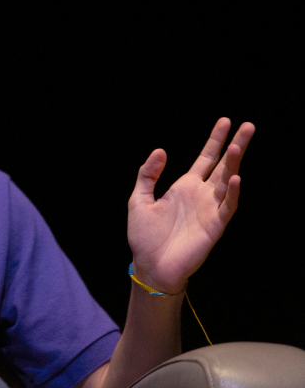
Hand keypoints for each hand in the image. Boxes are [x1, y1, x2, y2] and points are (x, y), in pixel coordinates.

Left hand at [127, 118, 254, 292]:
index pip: (205, 158)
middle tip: (248, 125)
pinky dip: (231, 193)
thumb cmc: (144, 236)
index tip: (226, 121)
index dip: (215, 140)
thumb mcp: (138, 199)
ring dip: (233, 164)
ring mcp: (209, 210)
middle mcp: (201, 195)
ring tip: (239, 145)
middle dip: (235, 145)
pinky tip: (234, 178)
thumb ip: (148, 174)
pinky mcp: (214, 226)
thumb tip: (161, 150)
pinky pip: (227, 207)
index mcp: (184, 187)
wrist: (150, 265)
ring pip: (226, 181)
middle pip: (222, 165)